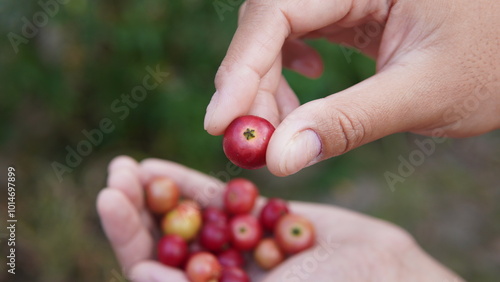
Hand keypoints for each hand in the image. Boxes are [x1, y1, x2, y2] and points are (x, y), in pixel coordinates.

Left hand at [97, 156, 462, 280]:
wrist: (386, 272)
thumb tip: (143, 276)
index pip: (157, 277)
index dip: (129, 242)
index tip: (111, 203)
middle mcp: (220, 280)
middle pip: (164, 248)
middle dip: (136, 214)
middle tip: (114, 179)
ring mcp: (235, 249)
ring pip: (186, 222)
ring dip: (155, 195)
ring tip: (129, 167)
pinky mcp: (253, 221)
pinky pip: (215, 203)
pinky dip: (189, 185)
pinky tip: (159, 167)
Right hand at [204, 0, 499, 175]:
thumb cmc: (494, 62)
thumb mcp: (423, 94)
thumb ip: (347, 123)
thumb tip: (277, 159)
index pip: (278, 9)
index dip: (241, 66)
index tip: (221, 124)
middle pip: (268, 20)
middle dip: (252, 84)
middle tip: (254, 143)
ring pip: (275, 29)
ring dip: (265, 82)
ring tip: (283, 126)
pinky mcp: (347, 8)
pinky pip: (296, 31)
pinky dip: (286, 68)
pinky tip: (305, 82)